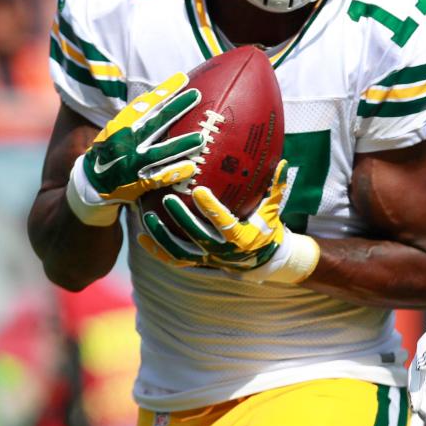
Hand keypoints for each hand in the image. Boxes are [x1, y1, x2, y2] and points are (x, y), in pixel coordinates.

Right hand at [66, 73, 203, 225]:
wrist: (90, 184)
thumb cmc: (111, 151)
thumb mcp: (118, 130)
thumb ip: (138, 116)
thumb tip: (162, 96)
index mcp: (121, 126)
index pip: (145, 105)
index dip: (164, 91)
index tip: (182, 79)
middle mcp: (126, 142)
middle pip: (155, 123)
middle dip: (176, 108)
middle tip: (196, 96)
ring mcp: (132, 163)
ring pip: (159, 152)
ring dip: (181, 145)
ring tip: (201, 138)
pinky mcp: (137, 183)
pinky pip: (159, 178)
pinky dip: (175, 172)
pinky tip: (192, 168)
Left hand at [138, 160, 320, 282]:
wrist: (261, 260)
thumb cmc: (266, 228)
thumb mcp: (273, 210)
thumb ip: (276, 188)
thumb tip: (284, 163)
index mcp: (241, 237)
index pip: (224, 222)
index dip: (210, 208)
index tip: (198, 190)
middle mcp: (222, 251)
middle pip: (197, 235)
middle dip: (181, 218)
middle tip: (167, 198)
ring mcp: (207, 258)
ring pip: (180, 250)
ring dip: (162, 235)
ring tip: (148, 217)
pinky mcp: (197, 262)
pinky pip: (173, 259)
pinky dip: (156, 249)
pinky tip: (141, 236)